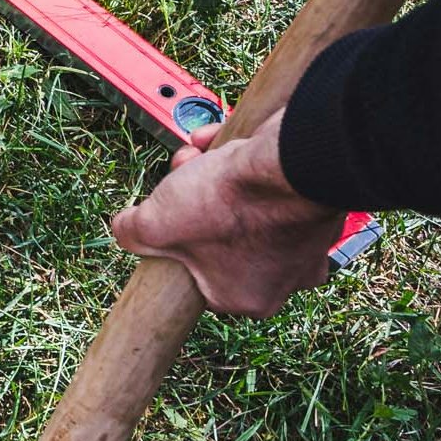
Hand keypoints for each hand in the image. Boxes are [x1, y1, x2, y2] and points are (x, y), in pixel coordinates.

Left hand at [110, 114, 343, 316]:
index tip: (167, 219)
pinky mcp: (315, 205)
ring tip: (198, 154)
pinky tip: (219, 142)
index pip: (197, 280)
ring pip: (239, 208)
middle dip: (190, 200)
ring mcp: (304, 242)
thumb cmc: (231, 203)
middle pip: (214, 237)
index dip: (174, 243)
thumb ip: (131, 232)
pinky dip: (240, 162)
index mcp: (247, 298)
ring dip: (210, 175)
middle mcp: (283, 276)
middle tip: (181, 176)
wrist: (293, 158)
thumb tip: (125, 229)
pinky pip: (266, 187)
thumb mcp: (154, 223)